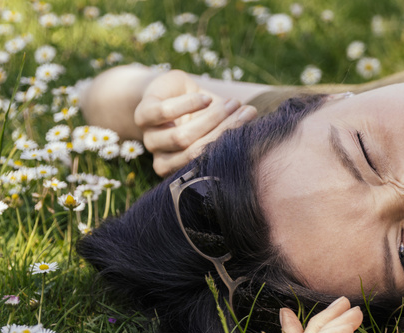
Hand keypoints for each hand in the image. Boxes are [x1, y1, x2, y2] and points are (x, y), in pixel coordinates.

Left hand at [133, 70, 257, 176]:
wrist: (169, 90)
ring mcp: (151, 139)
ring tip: (233, 103)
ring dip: (212, 118)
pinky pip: (164, 114)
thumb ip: (235, 132)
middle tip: (247, 113)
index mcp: (181, 170)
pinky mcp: (142, 116)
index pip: (207, 166)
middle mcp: (163, 159)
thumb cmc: (201, 113)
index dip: (230, 148)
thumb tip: (260, 127)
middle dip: (225, 132)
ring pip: (182, 137)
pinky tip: (205, 98)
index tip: (253, 131)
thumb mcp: (219, 125)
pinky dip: (188, 106)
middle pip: (195, 152)